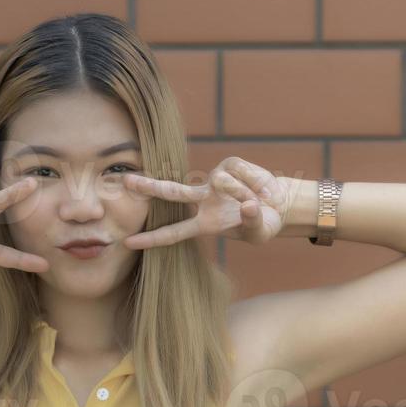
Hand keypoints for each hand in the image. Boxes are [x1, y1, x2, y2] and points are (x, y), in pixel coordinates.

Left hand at [121, 157, 294, 248]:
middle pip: (171, 192)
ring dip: (246, 192)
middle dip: (148, 186)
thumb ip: (253, 221)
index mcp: (205, 224)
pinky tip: (263, 190)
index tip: (128, 242)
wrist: (280, 204)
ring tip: (262, 201)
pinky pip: (240, 171)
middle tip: (126, 181)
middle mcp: (203, 201)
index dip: (152, 239)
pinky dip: (255, 182)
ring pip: (222, 181)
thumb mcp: (260, 231)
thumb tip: (247, 205)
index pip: (174, 233)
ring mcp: (214, 181)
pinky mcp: (229, 164)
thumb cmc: (264, 224)